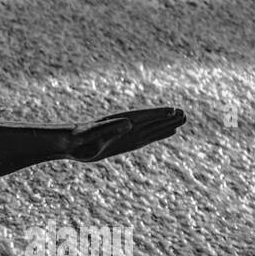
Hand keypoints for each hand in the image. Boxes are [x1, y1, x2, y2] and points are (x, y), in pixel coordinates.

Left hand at [67, 107, 184, 161]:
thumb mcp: (92, 135)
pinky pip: (145, 138)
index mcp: (119, 121)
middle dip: (168, 118)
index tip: (174, 111)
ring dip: (166, 125)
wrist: (68, 144)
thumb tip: (129, 123)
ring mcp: (127, 134)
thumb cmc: (77, 139)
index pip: (144, 116)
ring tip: (183, 120)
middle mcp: (126, 125)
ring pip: (151, 129)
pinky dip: (158, 135)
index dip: (158, 114)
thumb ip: (109, 129)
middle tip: (186, 115)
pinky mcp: (125, 143)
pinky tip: (168, 132)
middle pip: (151, 121)